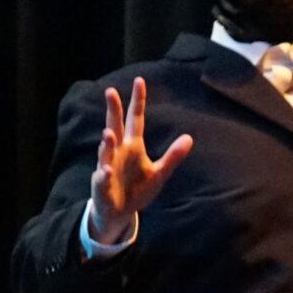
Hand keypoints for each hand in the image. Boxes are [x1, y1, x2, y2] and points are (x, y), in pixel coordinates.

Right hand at [89, 78, 191, 243]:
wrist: (120, 212)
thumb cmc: (138, 188)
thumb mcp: (159, 172)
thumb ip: (173, 156)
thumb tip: (190, 138)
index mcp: (132, 145)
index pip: (135, 118)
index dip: (137, 101)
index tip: (139, 81)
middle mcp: (118, 151)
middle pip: (115, 126)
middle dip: (112, 111)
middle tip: (111, 92)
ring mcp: (108, 166)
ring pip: (106, 151)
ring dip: (107, 143)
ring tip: (109, 133)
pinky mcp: (102, 185)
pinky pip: (102, 178)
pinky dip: (104, 175)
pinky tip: (106, 172)